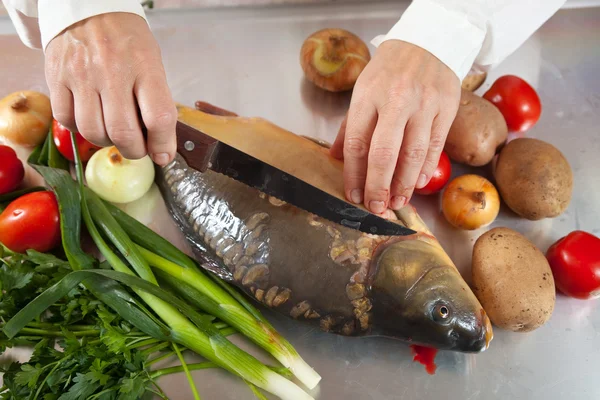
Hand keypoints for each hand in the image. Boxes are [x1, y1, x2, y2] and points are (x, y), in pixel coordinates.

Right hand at [44, 12, 175, 164]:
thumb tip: (159, 144)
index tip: (163, 154)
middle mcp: (112, 72)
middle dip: (135, 150)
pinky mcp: (57, 79)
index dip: (163, 144)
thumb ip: (156, 101)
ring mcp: (81, 76)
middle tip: (138, 147)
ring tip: (114, 132)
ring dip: (108, 142)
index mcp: (144, 67)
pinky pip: (67, 120)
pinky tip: (91, 118)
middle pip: (124, 133)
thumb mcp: (152, 62)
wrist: (89, 9)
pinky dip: (81, 129)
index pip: (159, 117)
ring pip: (94, 132)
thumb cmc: (127, 40)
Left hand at [330, 40, 460, 213]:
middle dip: (379, 186)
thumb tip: (336, 158)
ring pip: (413, 154)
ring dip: (404, 184)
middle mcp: (396, 100)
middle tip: (376, 207)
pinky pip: (435, 147)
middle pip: (384, 153)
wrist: (427, 42)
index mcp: (368, 96)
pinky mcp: (447, 108)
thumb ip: (349, 125)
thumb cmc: (389, 71)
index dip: (354, 174)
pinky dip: (425, 169)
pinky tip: (417, 184)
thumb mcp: (362, 91)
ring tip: (397, 201)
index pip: (357, 143)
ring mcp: (424, 105)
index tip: (354, 194)